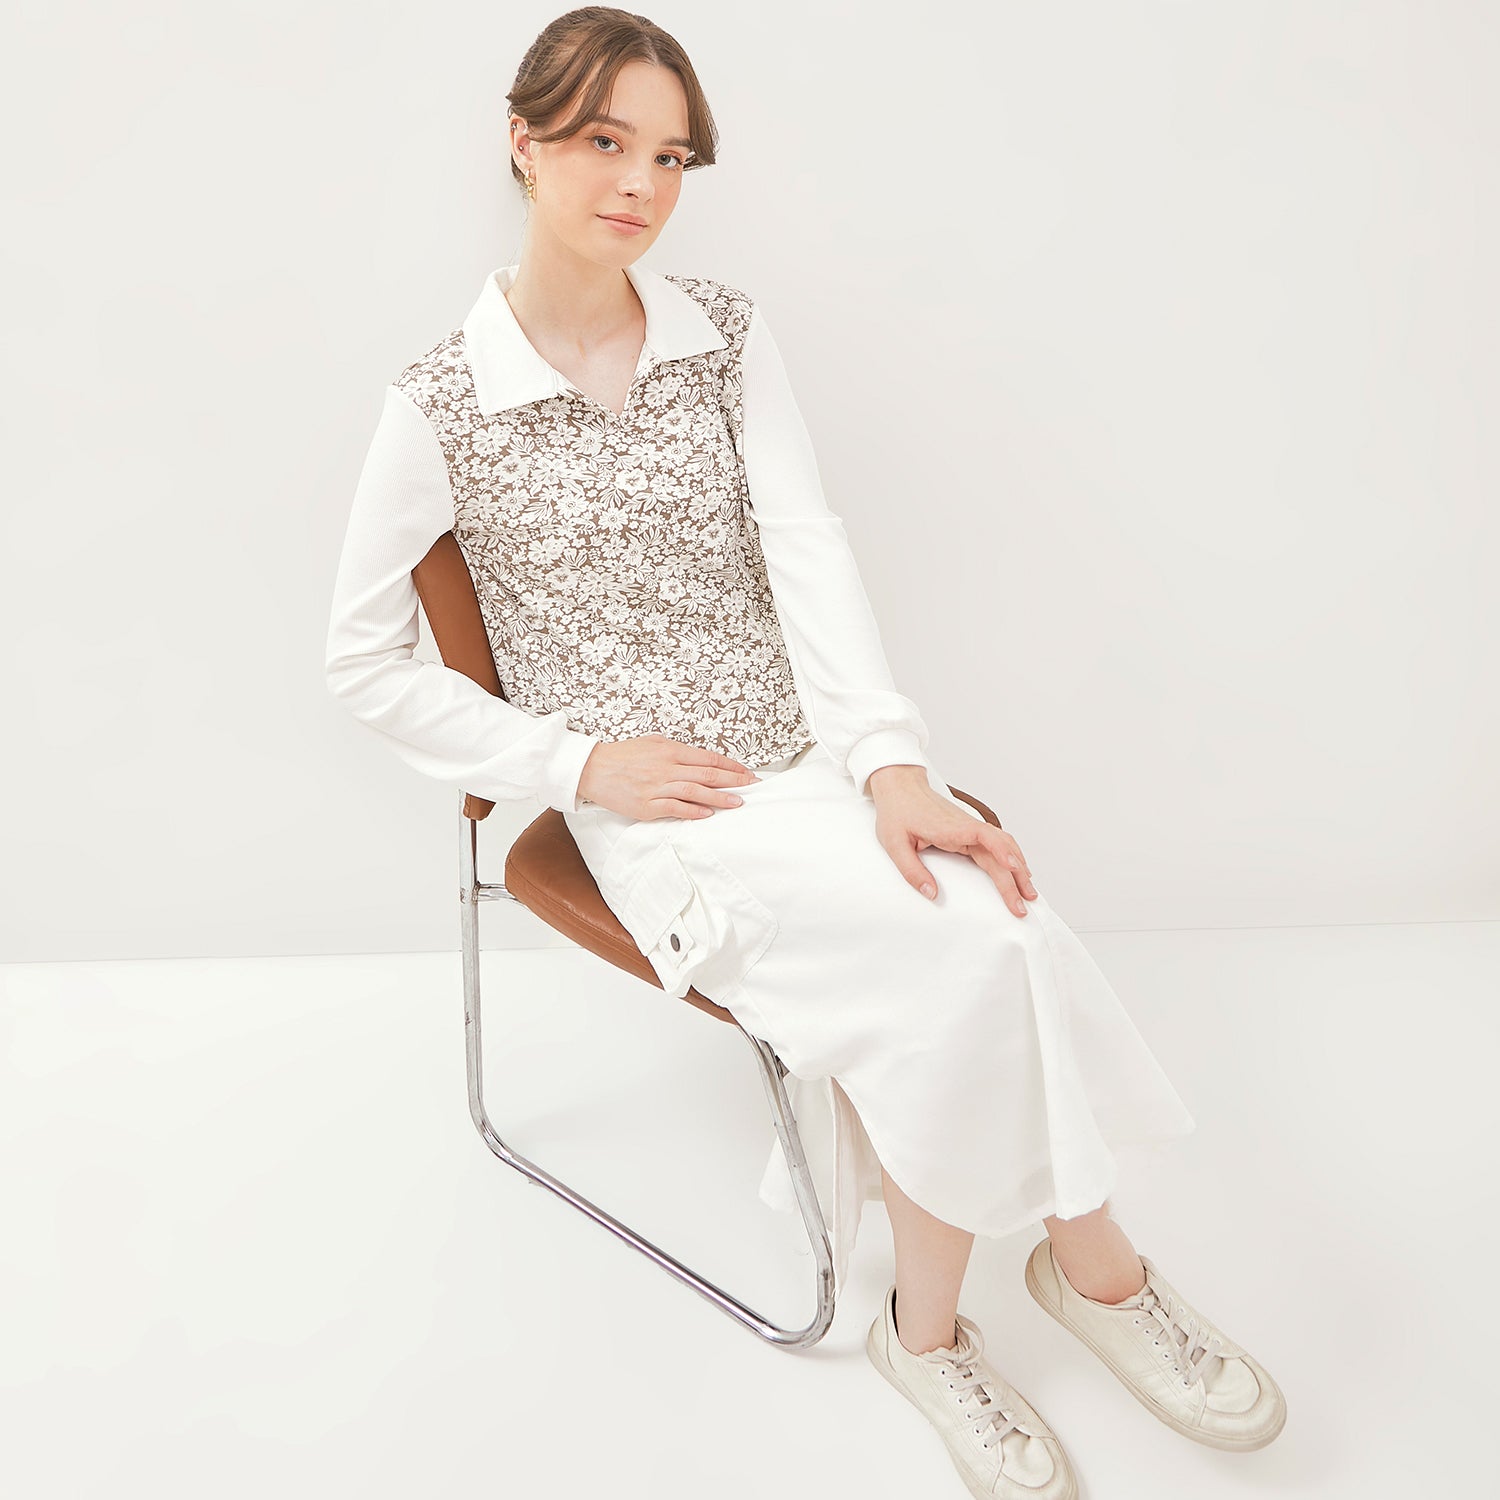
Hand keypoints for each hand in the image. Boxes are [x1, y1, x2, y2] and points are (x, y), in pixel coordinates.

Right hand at [578, 734, 760, 819]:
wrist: (592, 769)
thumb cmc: (622, 755)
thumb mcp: (652, 743)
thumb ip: (677, 751)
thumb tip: (701, 760)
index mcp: (670, 750)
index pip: (709, 758)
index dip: (731, 765)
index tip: (747, 772)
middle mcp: (666, 767)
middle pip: (708, 774)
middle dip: (735, 780)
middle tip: (753, 786)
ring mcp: (657, 788)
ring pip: (696, 792)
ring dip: (720, 798)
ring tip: (738, 802)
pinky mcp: (646, 806)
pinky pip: (675, 809)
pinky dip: (694, 811)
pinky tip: (708, 814)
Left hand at [867, 764, 1038, 917]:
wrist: (900, 787)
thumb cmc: (897, 813)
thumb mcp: (894, 844)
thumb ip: (912, 870)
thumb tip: (932, 894)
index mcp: (950, 827)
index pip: (984, 837)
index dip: (1001, 851)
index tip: (1014, 868)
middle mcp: (966, 827)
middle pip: (999, 851)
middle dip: (1014, 879)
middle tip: (1022, 907)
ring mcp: (970, 829)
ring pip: (1003, 847)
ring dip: (1018, 869)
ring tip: (1029, 893)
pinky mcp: (969, 832)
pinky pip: (996, 845)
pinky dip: (1011, 858)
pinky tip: (1018, 872)